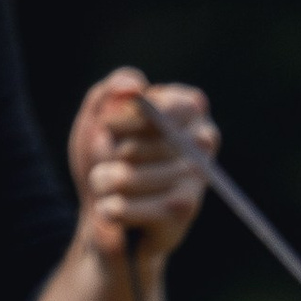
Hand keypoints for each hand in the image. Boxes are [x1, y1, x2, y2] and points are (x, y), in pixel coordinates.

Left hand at [67, 68, 218, 274]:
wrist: (107, 213)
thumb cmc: (105, 159)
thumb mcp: (99, 118)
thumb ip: (111, 92)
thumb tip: (135, 86)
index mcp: (187, 105)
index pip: (149, 106)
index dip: (119, 121)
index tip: (107, 128)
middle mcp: (202, 137)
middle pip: (132, 142)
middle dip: (107, 154)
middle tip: (108, 162)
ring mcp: (197, 174)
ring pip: (125, 173)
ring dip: (102, 181)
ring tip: (107, 186)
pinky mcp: (185, 209)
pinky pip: (128, 203)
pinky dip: (110, 208)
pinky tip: (111, 210)